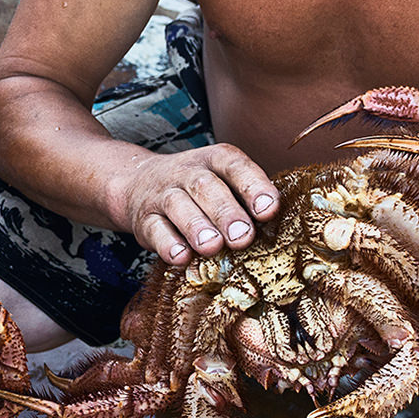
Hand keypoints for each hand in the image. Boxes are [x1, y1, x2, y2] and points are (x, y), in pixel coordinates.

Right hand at [107, 145, 280, 264]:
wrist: (137, 183)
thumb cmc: (197, 190)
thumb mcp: (222, 181)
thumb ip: (248, 198)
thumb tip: (282, 227)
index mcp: (214, 160)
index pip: (234, 165)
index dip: (252, 186)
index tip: (269, 210)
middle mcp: (186, 172)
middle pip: (204, 186)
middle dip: (225, 212)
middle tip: (243, 237)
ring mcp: (162, 194)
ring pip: (177, 205)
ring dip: (196, 226)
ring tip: (212, 247)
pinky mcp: (143, 219)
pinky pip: (154, 229)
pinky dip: (167, 244)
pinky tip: (182, 257)